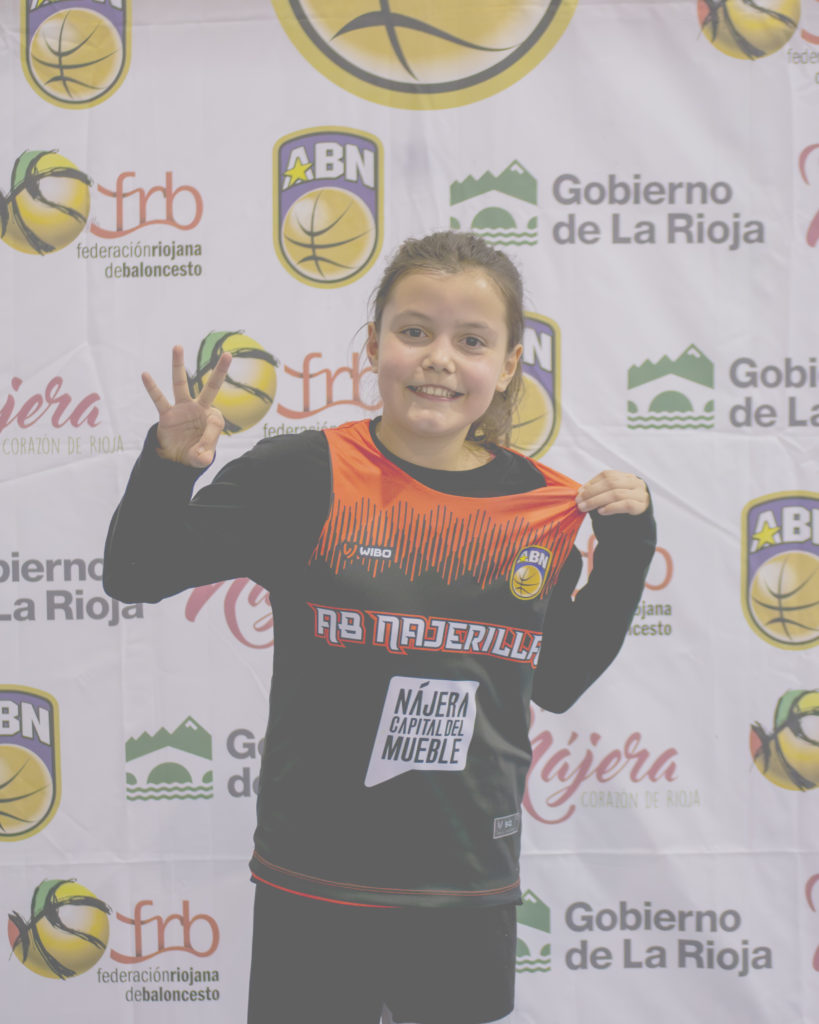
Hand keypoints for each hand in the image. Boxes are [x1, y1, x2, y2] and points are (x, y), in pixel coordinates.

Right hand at [142, 345, 231, 466]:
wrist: (176, 459)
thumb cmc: (194, 454)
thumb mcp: (201, 458)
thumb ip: (204, 455)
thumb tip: (202, 455)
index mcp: (212, 419)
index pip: (216, 421)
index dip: (209, 437)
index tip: (202, 452)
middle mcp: (199, 409)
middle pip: (211, 388)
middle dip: (219, 372)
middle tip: (227, 354)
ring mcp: (182, 409)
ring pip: (181, 384)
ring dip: (178, 366)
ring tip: (177, 346)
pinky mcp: (167, 414)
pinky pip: (159, 399)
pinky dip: (152, 388)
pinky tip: (145, 375)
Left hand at [576, 471, 648, 516]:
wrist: (638, 528)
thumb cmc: (621, 512)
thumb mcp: (610, 498)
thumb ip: (599, 493)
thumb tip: (581, 492)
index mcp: (627, 477)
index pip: (607, 475)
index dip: (592, 482)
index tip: (579, 492)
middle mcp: (635, 483)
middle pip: (610, 483)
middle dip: (591, 492)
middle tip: (579, 501)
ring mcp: (640, 494)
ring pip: (615, 493)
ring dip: (596, 501)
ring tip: (585, 508)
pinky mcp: (642, 507)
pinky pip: (625, 504)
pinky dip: (611, 507)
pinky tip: (600, 511)